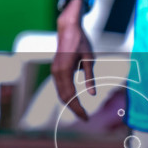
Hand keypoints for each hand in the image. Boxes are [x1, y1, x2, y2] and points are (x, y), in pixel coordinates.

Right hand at [53, 4, 97, 120]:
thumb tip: (92, 95)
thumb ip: (90, 77)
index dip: (78, 108)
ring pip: (60, 93)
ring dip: (70, 104)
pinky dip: (66, 96)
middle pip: (63, 97)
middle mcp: (57, 72)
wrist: (68, 28)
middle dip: (74, 109)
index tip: (86, 118)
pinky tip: (75, 100)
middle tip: (85, 118)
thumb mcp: (89, 59)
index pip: (71, 96)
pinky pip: (60, 87)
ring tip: (81, 112)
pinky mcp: (55, 70)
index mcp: (65, 70)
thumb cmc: (81, 41)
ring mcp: (54, 71)